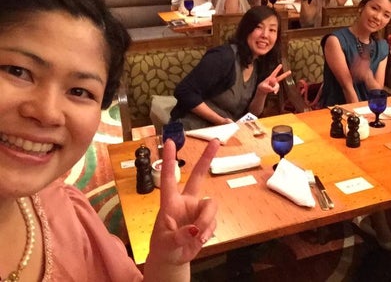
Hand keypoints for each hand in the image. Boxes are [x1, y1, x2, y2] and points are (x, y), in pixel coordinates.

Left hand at [148, 139, 218, 266]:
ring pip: (211, 205)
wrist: (172, 260)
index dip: (168, 160)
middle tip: (216, 141)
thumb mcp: (166, 243)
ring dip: (207, 221)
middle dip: (207, 158)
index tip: (168, 141)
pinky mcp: (207, 220)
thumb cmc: (163, 247)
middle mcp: (186, 201)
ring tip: (198, 236)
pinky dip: (209, 231)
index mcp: (170, 202)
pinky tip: (200, 240)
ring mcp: (197, 210)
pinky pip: (214, 221)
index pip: (169, 177)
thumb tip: (195, 230)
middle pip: (198, 176)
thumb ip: (180, 236)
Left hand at [258, 64, 290, 94]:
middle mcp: (274, 80)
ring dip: (275, 89)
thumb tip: (274, 89)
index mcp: (270, 78)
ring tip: (271, 90)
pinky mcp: (275, 86)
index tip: (281, 65)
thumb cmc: (262, 87)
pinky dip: (276, 90)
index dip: (278, 69)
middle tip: (290, 71)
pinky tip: (274, 92)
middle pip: (280, 77)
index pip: (274, 73)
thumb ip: (268, 88)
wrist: (262, 90)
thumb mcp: (263, 87)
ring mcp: (275, 83)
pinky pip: (277, 89)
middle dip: (285, 74)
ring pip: (277, 86)